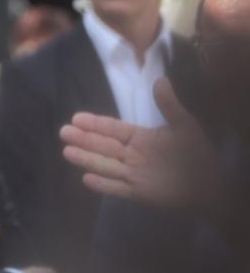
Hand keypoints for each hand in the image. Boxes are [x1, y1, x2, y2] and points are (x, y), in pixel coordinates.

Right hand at [61, 78, 216, 209]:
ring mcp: (133, 174)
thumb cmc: (196, 153)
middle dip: (84, 139)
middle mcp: (132, 155)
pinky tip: (86, 179)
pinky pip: (116, 188)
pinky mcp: (137, 192)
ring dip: (87, 159)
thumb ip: (169, 105)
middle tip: (63, 132)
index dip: (95, 124)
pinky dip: (103, 184)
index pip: (113, 129)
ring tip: (67, 152)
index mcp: (141, 138)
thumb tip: (160, 80)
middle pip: (104, 146)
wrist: (208, 183)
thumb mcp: (184, 125)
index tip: (76, 118)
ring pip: (105, 165)